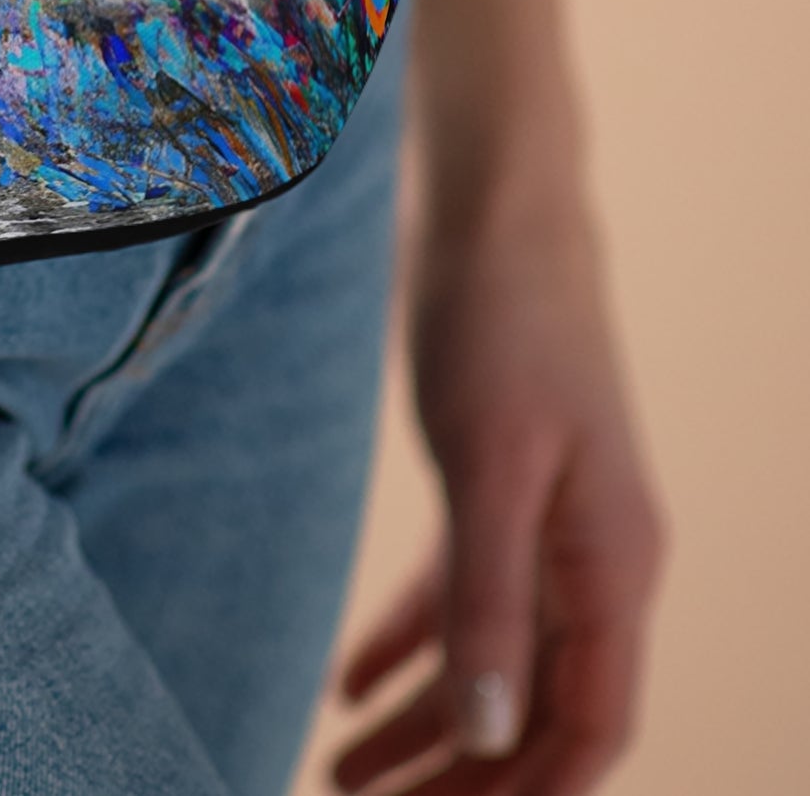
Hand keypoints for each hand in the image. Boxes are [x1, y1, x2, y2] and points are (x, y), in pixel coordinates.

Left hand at [331, 168, 665, 794]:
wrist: (495, 211)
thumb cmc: (502, 322)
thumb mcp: (491, 463)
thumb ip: (490, 596)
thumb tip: (492, 738)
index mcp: (615, 565)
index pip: (589, 727)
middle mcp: (591, 557)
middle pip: (533, 708)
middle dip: (458, 778)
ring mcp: (547, 521)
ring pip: (492, 659)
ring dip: (422, 726)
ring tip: (336, 774)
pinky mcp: (496, 484)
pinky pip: (459, 595)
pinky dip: (408, 645)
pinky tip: (348, 686)